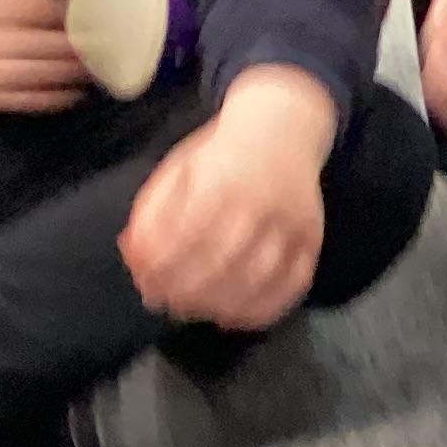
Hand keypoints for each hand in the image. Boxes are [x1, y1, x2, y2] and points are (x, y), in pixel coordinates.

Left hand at [119, 65, 335, 330]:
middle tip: (170, 305)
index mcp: (220, 182)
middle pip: (223, 262)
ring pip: (260, 277)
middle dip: (190, 291)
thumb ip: (152, 212)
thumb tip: (134, 258)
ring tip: (200, 311)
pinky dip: (267, 306)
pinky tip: (239, 316)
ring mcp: (290, 223)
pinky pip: (294, 282)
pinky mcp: (312, 238)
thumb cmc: (219, 156)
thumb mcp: (179, 169)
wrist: (281, 131)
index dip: (164, 268)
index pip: (187, 236)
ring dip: (225, 303)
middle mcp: (259, 203)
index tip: (148, 285)